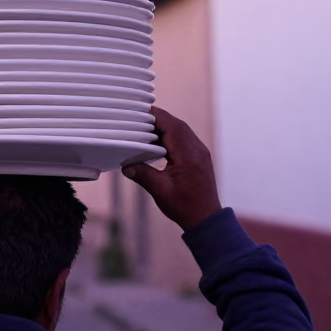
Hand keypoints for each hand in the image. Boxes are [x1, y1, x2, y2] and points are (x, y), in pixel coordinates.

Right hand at [122, 107, 221, 231]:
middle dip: (159, 119)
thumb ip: (142, 174)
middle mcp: (197, 150)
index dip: (157, 116)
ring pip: (182, 131)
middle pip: (178, 125)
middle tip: (139, 118)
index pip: (173, 126)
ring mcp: (200, 153)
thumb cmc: (184, 206)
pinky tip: (158, 142)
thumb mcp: (160, 191)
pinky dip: (171, 136)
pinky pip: (185, 139)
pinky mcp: (200, 158)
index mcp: (188, 156)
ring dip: (165, 127)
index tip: (141, 111)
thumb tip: (125, 164)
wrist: (206, 218)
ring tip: (146, 129)